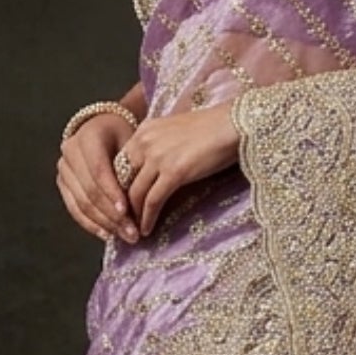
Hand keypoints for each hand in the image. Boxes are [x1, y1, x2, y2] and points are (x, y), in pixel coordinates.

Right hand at [57, 110, 139, 242]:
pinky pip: (74, 208)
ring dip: (104, 223)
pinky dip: (91, 224)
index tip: (128, 212)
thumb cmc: (126, 135)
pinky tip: (107, 234)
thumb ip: (134, 165)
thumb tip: (144, 200)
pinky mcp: (63, 183)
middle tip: (132, 232)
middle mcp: (70, 151)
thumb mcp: (133, 142)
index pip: (99, 170)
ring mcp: (64, 168)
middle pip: (89, 190)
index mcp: (89, 136)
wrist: (106, 127)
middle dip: (112, 215)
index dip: (112, 194)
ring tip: (124, 236)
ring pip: (81, 203)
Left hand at [117, 100, 239, 239]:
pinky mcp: (173, 173)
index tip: (125, 202)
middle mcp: (145, 142)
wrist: (233, 124)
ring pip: (136, 193)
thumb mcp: (177, 132)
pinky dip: (148, 218)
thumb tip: (157, 170)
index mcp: (145, 130)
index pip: (122, 162)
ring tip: (136, 229)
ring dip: (134, 215)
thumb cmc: (214, 128)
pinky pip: (153, 201)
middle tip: (126, 220)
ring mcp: (158, 157)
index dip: (121, 185)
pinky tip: (147, 230)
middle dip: (124, 203)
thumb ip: (161, 146)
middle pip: (124, 179)